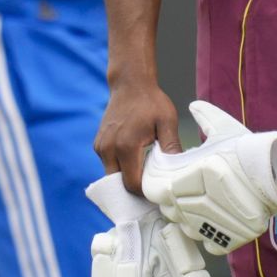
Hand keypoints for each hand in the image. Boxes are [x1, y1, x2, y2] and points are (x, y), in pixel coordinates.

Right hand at [95, 77, 181, 193]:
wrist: (130, 83)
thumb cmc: (151, 102)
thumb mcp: (167, 122)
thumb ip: (171, 147)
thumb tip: (178, 170)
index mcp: (126, 146)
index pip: (132, 184)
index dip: (145, 192)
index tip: (158, 193)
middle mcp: (108, 149)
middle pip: (119, 184)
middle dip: (135, 189)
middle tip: (153, 188)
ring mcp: (101, 147)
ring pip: (113, 176)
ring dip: (127, 177)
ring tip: (146, 173)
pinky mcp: (98, 144)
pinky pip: (109, 165)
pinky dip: (121, 168)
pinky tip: (136, 161)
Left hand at [142, 101, 276, 255]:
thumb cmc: (250, 150)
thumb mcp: (227, 129)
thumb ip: (206, 118)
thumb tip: (193, 106)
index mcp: (192, 179)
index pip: (159, 193)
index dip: (162, 188)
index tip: (172, 183)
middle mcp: (199, 205)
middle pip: (172, 211)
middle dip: (176, 202)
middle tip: (189, 192)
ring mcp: (213, 226)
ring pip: (187, 229)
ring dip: (190, 219)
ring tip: (202, 206)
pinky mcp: (228, 240)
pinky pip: (208, 243)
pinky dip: (209, 235)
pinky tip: (216, 222)